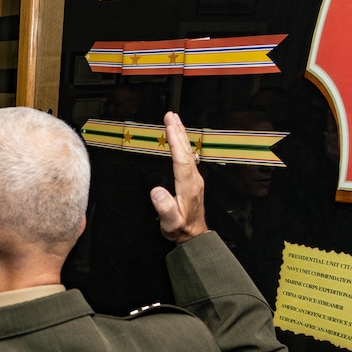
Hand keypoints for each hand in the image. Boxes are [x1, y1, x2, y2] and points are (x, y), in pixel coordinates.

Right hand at [150, 111, 206, 243]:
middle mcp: (194, 179)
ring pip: (188, 152)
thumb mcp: (171, 222)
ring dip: (181, 135)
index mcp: (188, 186)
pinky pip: (187, 157)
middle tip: (171, 115)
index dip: (175, 142)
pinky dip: (182, 145)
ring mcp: (195, 178)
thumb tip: (156, 190)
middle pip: (186, 151)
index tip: (169, 127)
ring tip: (174, 121)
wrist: (193, 235)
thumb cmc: (180, 229)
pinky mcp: (193, 180)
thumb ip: (165, 207)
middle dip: (178, 131)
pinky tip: (179, 140)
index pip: (181, 159)